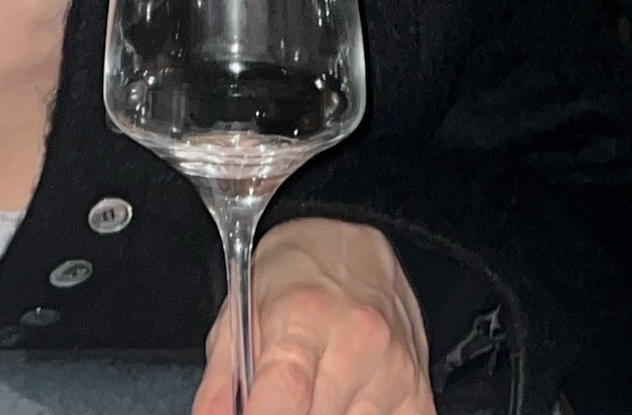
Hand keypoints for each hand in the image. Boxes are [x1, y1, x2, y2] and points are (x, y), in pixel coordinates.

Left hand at [193, 218, 433, 414]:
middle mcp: (357, 346)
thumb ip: (222, 378)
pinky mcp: (421, 397)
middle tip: (282, 395)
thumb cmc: (292, 276)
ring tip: (315, 388)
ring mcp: (396, 374)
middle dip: (290, 414)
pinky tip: (345, 399)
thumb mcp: (240, 310)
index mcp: (302, 320)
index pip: (283, 399)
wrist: (354, 246)